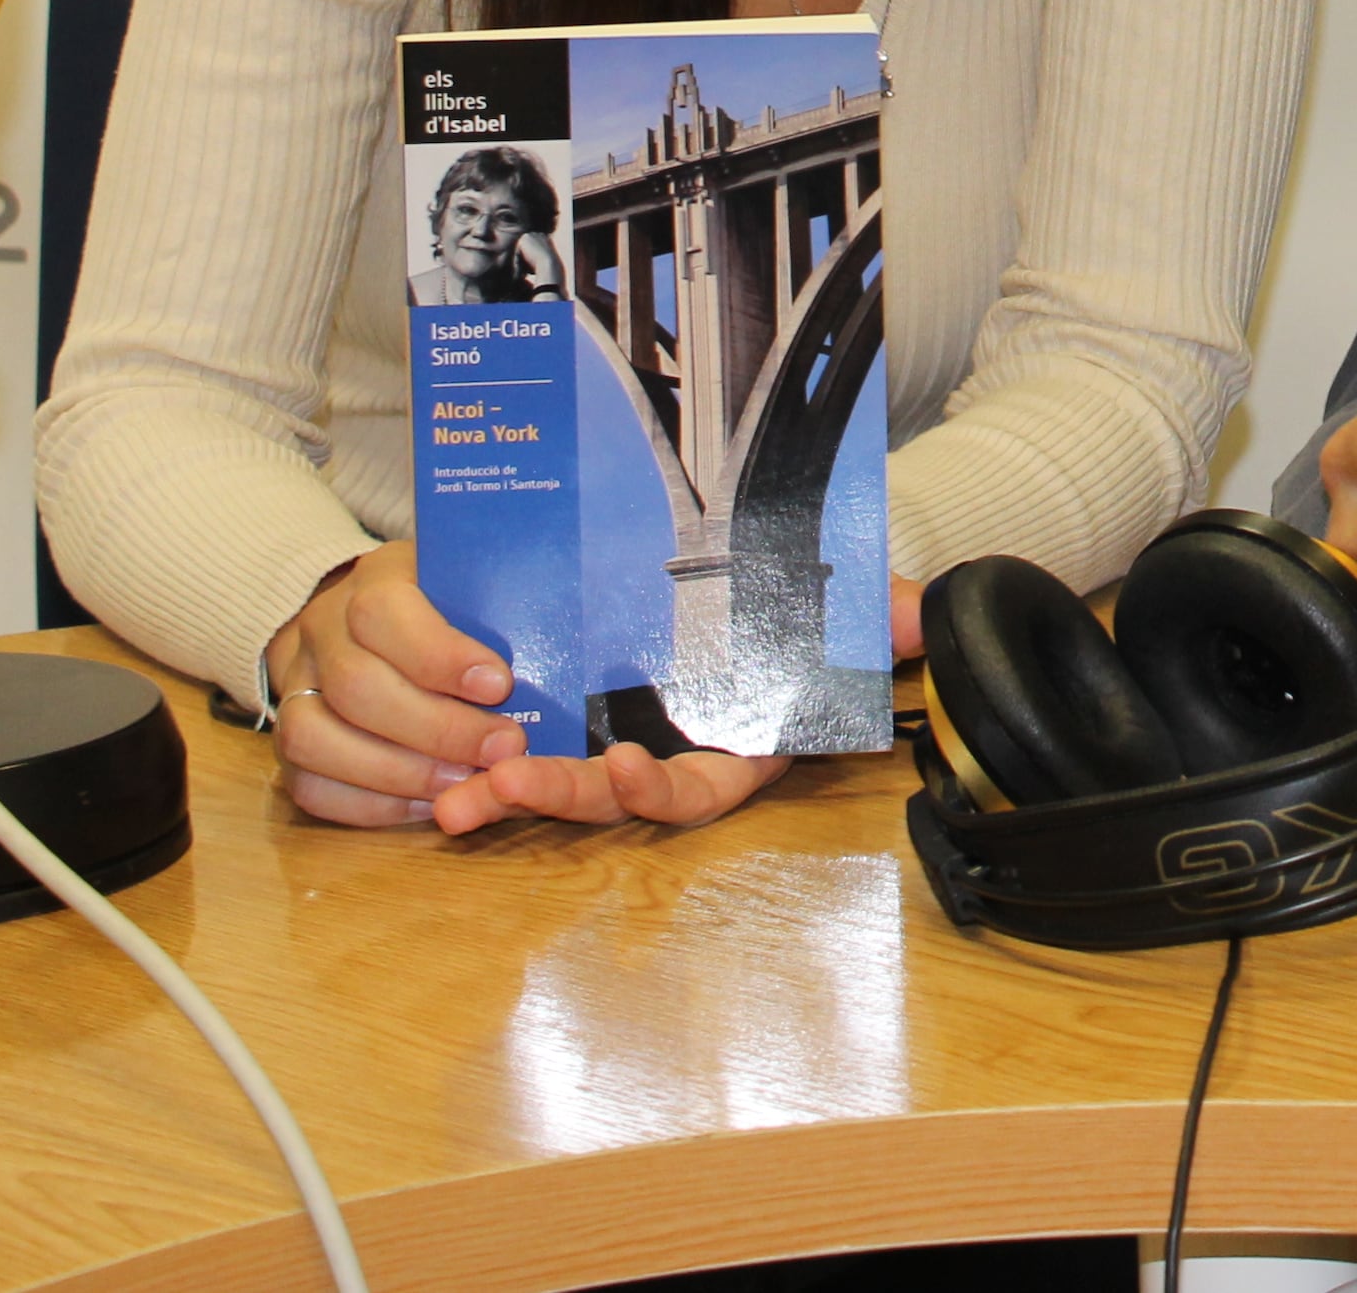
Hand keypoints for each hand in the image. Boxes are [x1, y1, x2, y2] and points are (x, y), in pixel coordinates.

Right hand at [262, 537, 527, 829]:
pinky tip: (426, 803)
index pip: (383, 612)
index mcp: (370, 580)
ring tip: (464, 783)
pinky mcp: (285, 744)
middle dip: (436, 728)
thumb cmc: (443, 604)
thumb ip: (500, 605)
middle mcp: (319, 632)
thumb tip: (565, 636)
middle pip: (356, 686)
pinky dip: (369, 804)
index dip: (439, 656)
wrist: (362, 621)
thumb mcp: (471, 582)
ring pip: (316, 739)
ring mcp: (293, 688)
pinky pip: (309, 785)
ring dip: (399, 771)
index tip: (500, 685)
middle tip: (502, 748)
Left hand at [263, 540, 879, 834]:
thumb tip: (918, 615)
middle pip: (613, 796)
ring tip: (454, 798)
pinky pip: (526, 745)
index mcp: (734, 743)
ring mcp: (618, 733)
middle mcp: (673, 751)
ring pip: (559, 780)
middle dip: (559, 797)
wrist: (755, 558)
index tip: (622, 771)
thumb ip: (877, 609)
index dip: (658, 790)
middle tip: (504, 783)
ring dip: (504, 794)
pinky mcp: (571, 707)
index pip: (699, 789)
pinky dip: (481, 759)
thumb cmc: (798, 593)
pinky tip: (438, 767)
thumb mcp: (836, 595)